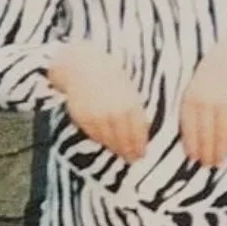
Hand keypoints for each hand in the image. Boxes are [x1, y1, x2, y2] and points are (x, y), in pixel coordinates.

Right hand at [47, 41, 148, 161]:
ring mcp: (97, 117)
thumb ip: (135, 110)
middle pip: (124, 140)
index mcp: (130, 105)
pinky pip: (95, 135)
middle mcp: (114, 113)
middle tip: (133, 159)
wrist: (84, 67)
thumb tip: (143, 132)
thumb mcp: (129, 90)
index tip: (142, 154)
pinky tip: (107, 143)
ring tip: (121, 154)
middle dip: (129, 152)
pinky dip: (102, 141)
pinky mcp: (83, 119)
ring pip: (109, 140)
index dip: (140, 146)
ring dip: (116, 149)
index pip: (138, 133)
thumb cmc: (111, 77)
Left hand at [179, 35, 226, 167]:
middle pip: (206, 134)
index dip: (192, 145)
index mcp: (191, 97)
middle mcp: (207, 101)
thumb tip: (191, 139)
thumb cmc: (210, 75)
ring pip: (222, 134)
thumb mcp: (194, 87)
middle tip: (208, 165)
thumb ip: (192, 109)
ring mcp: (225, 103)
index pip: (189, 128)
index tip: (193, 158)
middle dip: (207, 152)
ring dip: (220, 151)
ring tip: (219, 162)